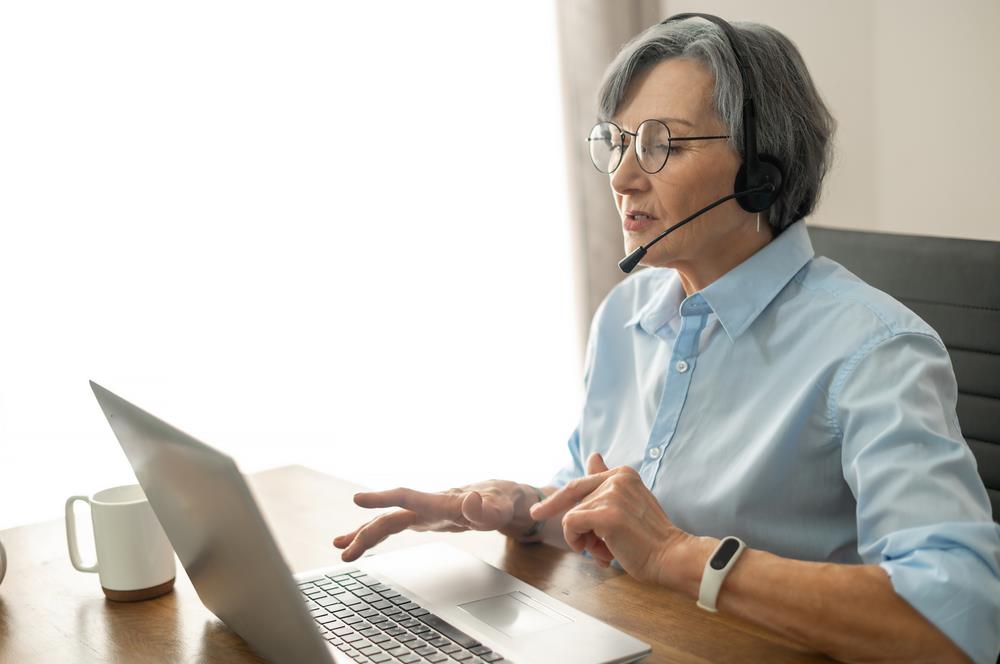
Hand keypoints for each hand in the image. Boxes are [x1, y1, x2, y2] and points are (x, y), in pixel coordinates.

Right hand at [333, 480, 530, 561]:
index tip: (358, 499)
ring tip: (339, 548)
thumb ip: (487, 508)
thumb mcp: (502, 508)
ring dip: (365, 535)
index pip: (408, 498)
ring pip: (389, 522)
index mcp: (443, 501)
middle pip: (391, 516)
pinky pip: (395, 526)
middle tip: (343, 551)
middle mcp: (429, 505)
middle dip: (366, 532)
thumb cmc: (503, 502)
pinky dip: (377, 535)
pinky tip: (360, 543)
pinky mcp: (426, 519)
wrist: (505, 499)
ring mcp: (425, 512)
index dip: (383, 498)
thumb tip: (472, 500)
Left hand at [530, 453, 691, 584]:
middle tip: (574, 536)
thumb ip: (606, 482)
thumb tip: (593, 455)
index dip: (556, 500)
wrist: (672, 557)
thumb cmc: (650, 538)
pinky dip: (576, 541)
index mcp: (623, 473)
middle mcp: (617, 478)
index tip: (538, 512)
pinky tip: (598, 552)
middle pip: (574, 501)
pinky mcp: (606, 514)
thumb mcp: (627, 502)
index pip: (580, 483)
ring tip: (607, 551)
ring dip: (584, 540)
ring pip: (572, 516)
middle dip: (572, 524)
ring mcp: (612, 494)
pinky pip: (571, 525)